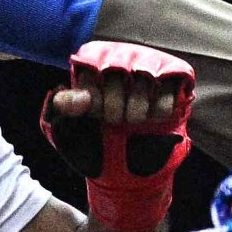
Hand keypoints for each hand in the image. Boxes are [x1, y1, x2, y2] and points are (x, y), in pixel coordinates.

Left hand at [42, 42, 196, 231]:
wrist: (125, 172)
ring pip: (146, 72)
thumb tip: (72, 96)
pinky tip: (154, 119)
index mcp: (91, 65)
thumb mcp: (63, 130)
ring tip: (134, 122)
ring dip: (137, 105)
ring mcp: (149, 69)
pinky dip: (161, 107)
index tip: (93, 114)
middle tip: (114, 121)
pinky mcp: (175, 82)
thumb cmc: (91, 144)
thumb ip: (57, 109)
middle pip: (117, 66)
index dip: (93, 93)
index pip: (90, 62)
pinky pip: (172, 83)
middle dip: (114, 102)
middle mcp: (120, 60)